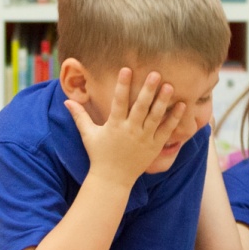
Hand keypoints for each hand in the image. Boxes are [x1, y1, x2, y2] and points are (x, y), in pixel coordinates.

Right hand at [64, 67, 188, 178]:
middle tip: (155, 74)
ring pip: (155, 117)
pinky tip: (182, 105)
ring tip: (170, 86)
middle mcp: (130, 131)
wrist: (112, 180)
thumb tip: (66, 101)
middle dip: (148, 90)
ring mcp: (144, 139)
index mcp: (114, 126)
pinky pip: (166, 131)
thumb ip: (79, 116)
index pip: (119, 102)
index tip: (126, 69)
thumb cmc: (99, 155)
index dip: (122, 85)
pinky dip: (174, 119)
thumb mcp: (88, 135)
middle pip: (141, 107)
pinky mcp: (154, 147)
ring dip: (163, 101)